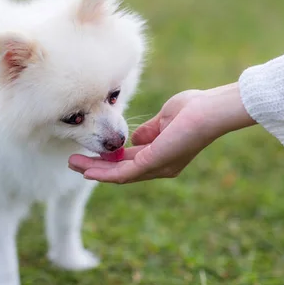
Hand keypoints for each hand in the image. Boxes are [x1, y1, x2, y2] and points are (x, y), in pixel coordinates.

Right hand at [68, 83, 255, 182]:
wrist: (210, 111)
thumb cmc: (194, 110)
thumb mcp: (165, 120)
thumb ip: (149, 131)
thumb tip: (133, 138)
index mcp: (162, 155)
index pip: (131, 161)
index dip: (109, 159)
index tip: (90, 153)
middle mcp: (160, 166)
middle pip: (121, 170)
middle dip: (96, 167)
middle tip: (74, 163)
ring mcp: (157, 167)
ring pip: (118, 174)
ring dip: (94, 171)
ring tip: (73, 165)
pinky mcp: (153, 163)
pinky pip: (124, 173)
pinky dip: (104, 174)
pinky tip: (88, 172)